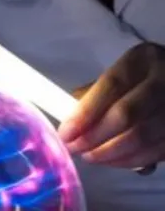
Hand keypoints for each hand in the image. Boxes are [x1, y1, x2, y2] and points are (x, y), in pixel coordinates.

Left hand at [58, 42, 164, 168]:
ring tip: (89, 156)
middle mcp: (164, 80)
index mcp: (142, 60)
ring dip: (110, 154)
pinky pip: (155, 153)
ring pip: (142, 138)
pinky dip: (130, 161)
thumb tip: (67, 118)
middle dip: (94, 137)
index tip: (65, 132)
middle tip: (74, 148)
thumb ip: (94, 94)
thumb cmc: (140, 79)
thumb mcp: (120, 74)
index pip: (111, 85)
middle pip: (126, 114)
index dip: (86, 112)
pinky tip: (111, 160)